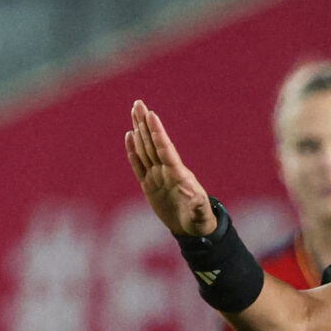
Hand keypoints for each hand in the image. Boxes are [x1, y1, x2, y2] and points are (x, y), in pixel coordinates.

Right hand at [125, 102, 219, 236]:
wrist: (191, 227)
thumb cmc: (198, 220)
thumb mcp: (200, 215)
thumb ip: (198, 207)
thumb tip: (198, 201)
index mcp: (177, 174)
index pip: (165, 149)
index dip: (158, 133)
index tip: (152, 115)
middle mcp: (166, 170)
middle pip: (152, 143)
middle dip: (145, 123)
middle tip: (138, 103)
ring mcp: (157, 176)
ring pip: (145, 149)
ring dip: (139, 130)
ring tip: (134, 112)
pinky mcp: (149, 184)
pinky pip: (139, 164)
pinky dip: (133, 150)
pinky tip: (130, 135)